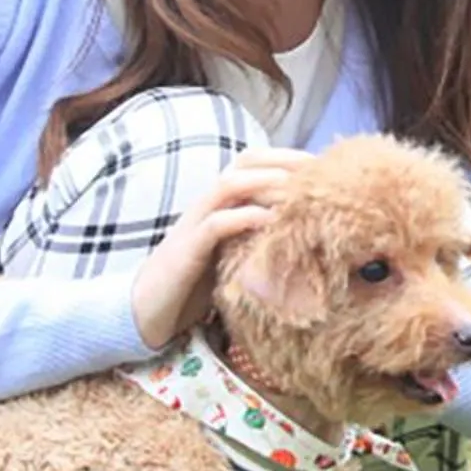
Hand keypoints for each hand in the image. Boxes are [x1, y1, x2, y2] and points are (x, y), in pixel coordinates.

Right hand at [129, 147, 314, 349]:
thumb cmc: (195, 287)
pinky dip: (245, 218)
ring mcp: (194, 224)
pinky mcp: (187, 249)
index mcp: (219, 204)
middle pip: (244, 162)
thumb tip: (308, 239)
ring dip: (266, 182)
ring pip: (230, 185)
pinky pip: (217, 224)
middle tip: (318, 170)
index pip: (253, 163)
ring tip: (298, 189)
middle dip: (283, 160)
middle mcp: (207, 205)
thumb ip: (259, 241)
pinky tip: (271, 222)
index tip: (324, 166)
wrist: (146, 312)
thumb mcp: (234, 257)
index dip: (287, 158)